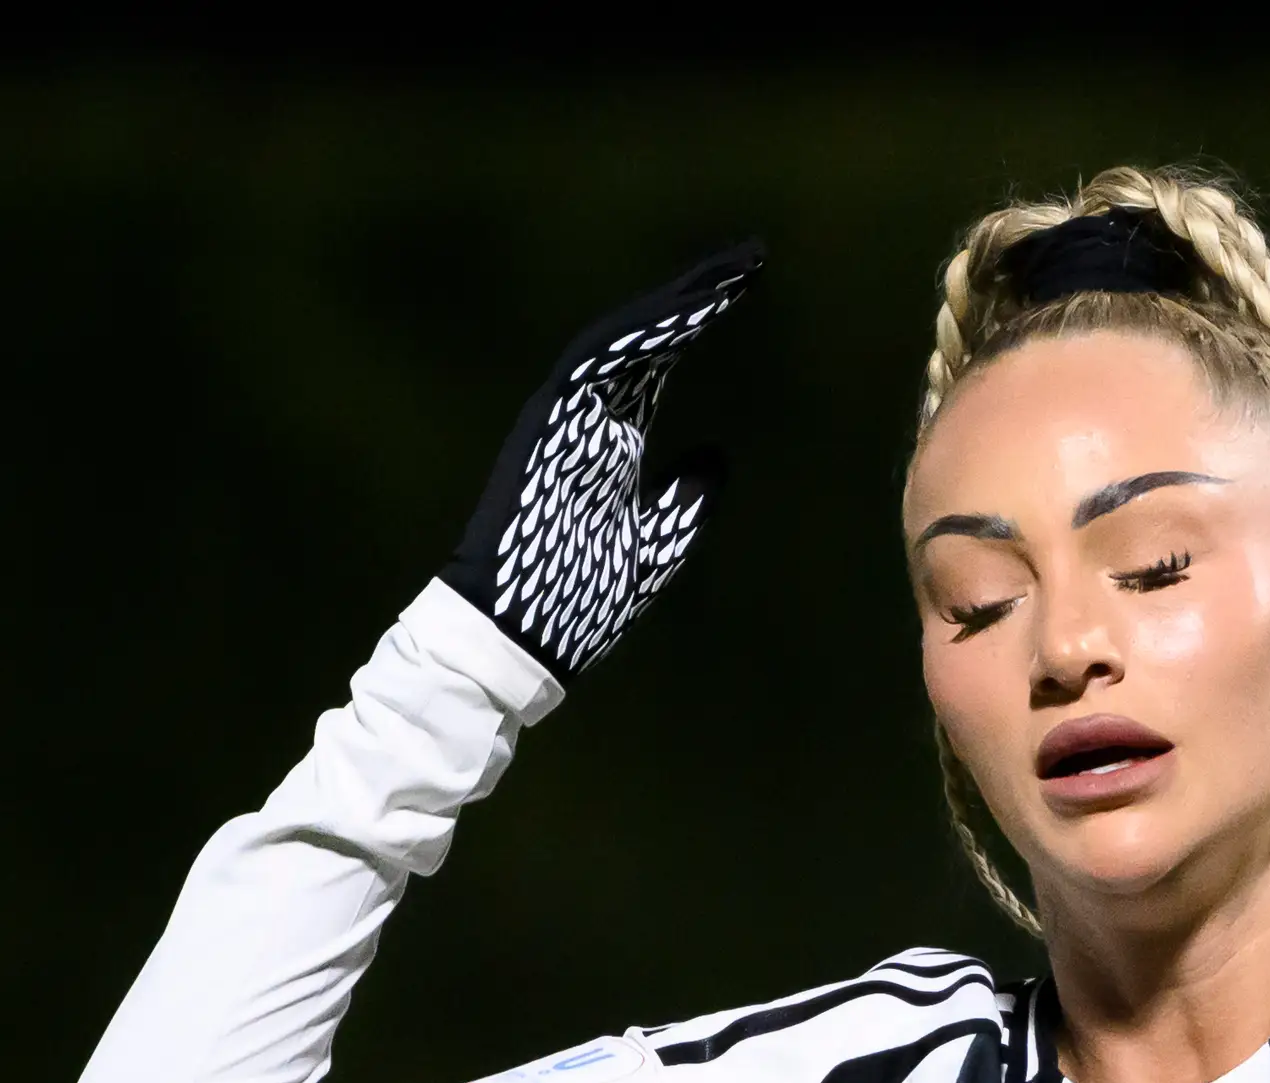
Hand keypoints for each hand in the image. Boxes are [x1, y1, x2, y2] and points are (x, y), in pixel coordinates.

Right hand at [442, 241, 761, 679]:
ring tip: (728, 272)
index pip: (659, 368)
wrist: (520, 637)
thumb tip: (716, 458)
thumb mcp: (656, 546)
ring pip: (626, 341)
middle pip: (648, 341)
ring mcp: (567, 416)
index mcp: (612, 443)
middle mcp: (591, 418)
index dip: (698, 328)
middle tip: (750, 258)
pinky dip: (638, 336)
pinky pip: (596, 365)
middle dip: (697, 298)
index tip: (746, 292)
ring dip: (676, 305)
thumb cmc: (581, 601)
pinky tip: (681, 309)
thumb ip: (684, 501)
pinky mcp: (549, 424)